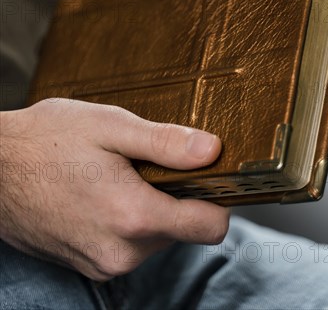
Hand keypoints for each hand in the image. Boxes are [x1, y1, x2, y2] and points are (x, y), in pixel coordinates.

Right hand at [0, 100, 228, 280]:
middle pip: (182, 229)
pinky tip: (99, 193)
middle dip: (172, 196)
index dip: (217, 197)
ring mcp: (102, 264)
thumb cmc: (45, 141)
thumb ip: (165, 143)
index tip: (205, 174)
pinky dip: (125, 221)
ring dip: (147, 208)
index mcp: (134, 216)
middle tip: (139, 165)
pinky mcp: (88, 265)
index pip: (211, 226)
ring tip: (114, 176)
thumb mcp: (110, 126)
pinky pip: (128, 245)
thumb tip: (212, 150)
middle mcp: (121, 252)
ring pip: (155, 237)